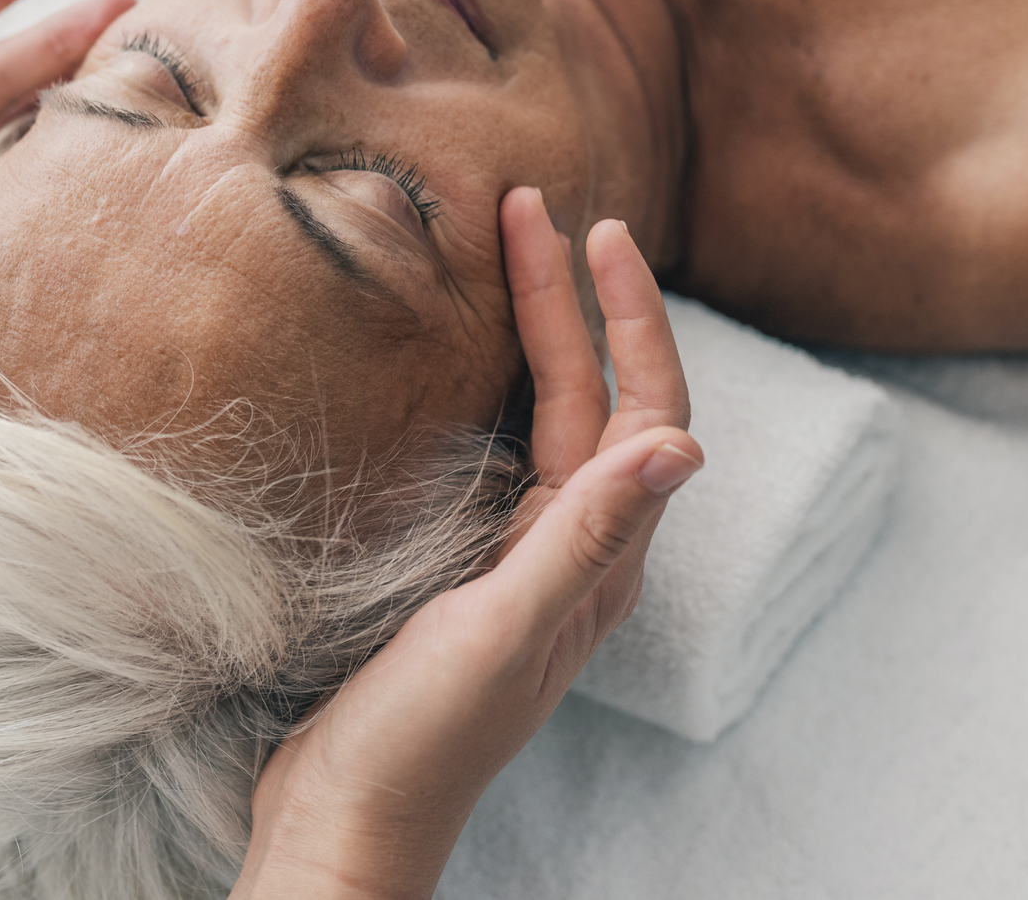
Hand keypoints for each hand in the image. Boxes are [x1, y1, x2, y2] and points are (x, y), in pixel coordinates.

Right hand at [232, 187, 701, 899]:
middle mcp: (573, 551)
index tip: (593, 228)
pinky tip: (454, 360)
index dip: (624, 315)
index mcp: (597, 560)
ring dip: (535, 334)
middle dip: (568, 298)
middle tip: (530, 206)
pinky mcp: (467, 569)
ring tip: (507, 254)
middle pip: (587, 398)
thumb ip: (585, 539)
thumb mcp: (500, 632)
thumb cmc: (420, 742)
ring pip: (543, 418)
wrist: (346, 821)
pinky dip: (486, 385)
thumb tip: (681, 443)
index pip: (637, 407)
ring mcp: (521, 558)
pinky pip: (496, 450)